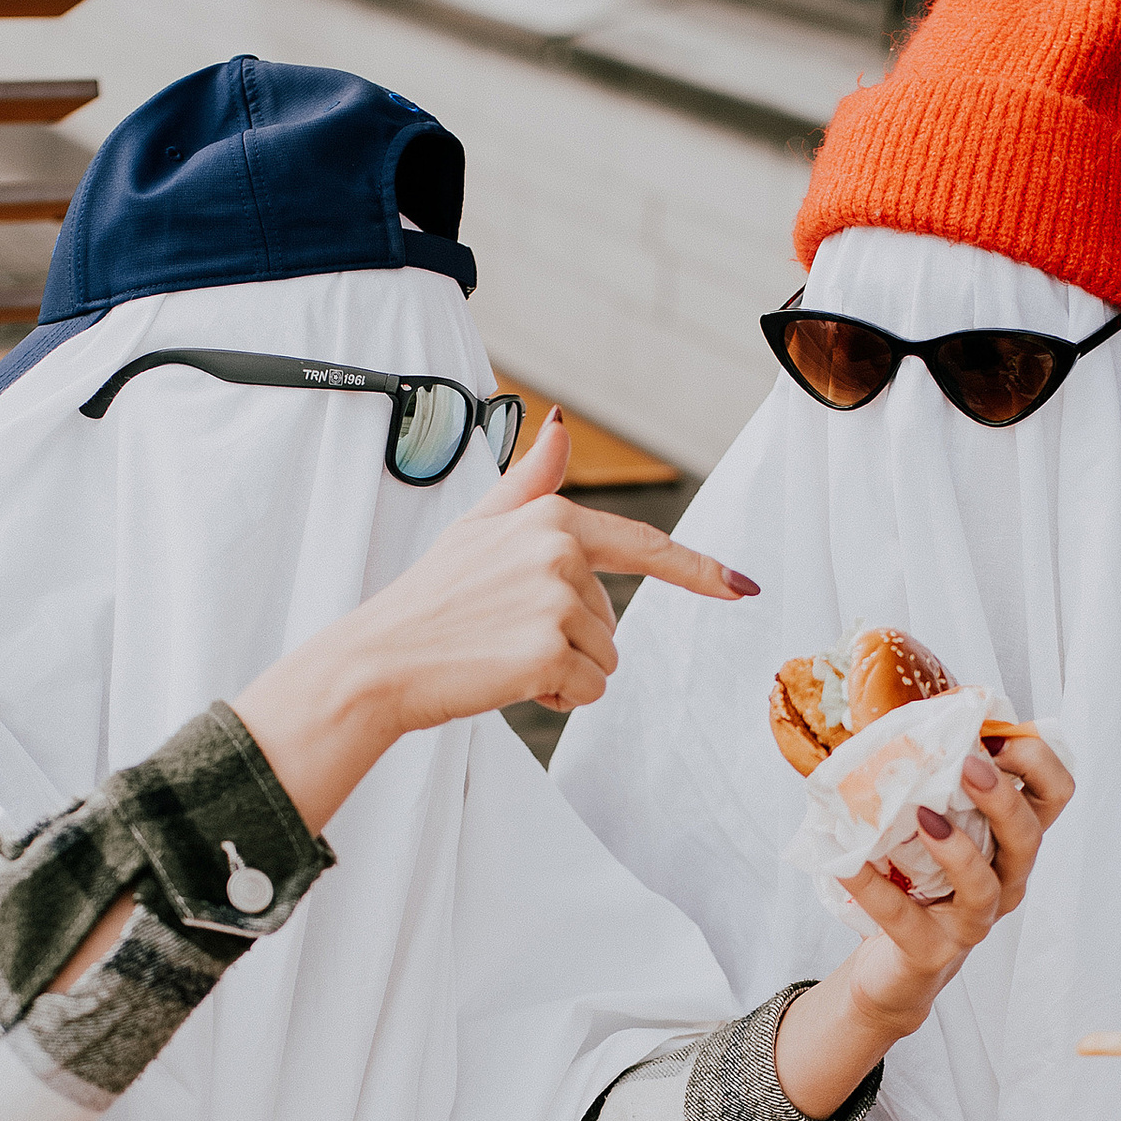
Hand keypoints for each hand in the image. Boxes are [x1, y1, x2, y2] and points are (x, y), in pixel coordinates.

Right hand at [233, 415, 755, 833]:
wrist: (378, 660)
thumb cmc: (428, 600)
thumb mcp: (478, 526)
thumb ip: (530, 480)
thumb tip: (559, 423)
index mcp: (550, 518)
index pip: (642, 545)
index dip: (698, 570)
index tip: (742, 586)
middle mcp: (559, 551)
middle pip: (610, 619)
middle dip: (568, 640)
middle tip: (501, 633)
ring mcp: (557, 600)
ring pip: (603, 659)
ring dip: (561, 671)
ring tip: (499, 654)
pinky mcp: (551, 650)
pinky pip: (587, 690)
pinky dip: (554, 696)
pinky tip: (505, 678)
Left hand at [834, 734, 1071, 1035]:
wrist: (892, 966)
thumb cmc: (916, 881)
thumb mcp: (931, 823)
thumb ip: (928, 775)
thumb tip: (892, 709)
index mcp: (1012, 840)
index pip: (1055, 795)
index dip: (1038, 761)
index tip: (996, 735)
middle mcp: (1006, 880)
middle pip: (1030, 837)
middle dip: (1003, 797)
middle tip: (968, 764)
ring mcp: (974, 920)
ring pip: (986, 884)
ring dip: (957, 847)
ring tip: (923, 815)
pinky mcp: (932, 950)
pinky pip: (905, 918)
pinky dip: (874, 888)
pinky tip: (848, 862)